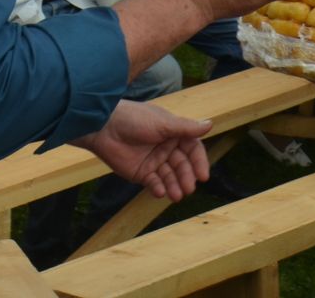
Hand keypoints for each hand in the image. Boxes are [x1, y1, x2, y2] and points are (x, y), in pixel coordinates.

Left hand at [72, 101, 212, 200]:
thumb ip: (186, 128)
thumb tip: (210, 124)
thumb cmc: (134, 119)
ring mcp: (154, 161)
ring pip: (170, 176)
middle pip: (182, 165)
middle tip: (189, 188)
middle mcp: (166, 147)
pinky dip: (158, 188)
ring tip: (176, 195)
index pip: (192, 149)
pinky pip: (154, 183)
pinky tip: (160, 192)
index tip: (203, 176)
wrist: (104, 127)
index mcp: (173, 133)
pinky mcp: (141, 173)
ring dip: (174, 186)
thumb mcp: (163, 123)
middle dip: (186, 177)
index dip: (199, 162)